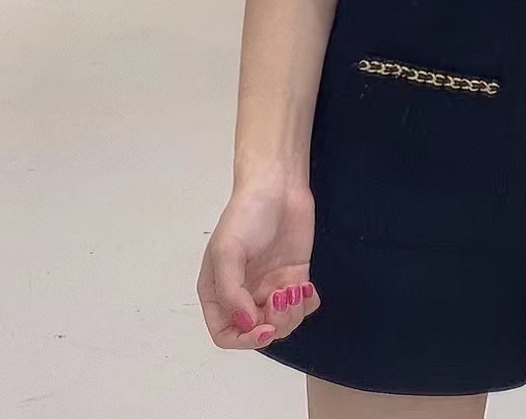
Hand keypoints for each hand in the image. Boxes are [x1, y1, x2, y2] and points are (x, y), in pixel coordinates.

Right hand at [197, 182, 319, 348]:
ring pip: (282, 322)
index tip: (264, 327)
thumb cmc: (246, 215)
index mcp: (218, 291)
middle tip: (283, 297)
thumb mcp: (226, 252)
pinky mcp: (294, 276)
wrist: (278, 187)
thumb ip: (231, 293)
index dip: (245, 339)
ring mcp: (269, 285)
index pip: (225, 334)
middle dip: (274, 323)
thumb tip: (247, 324)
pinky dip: (308, 303)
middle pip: (257, 331)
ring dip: (292, 314)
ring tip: (295, 288)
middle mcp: (243, 293)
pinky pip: (302, 305)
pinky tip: (307, 287)